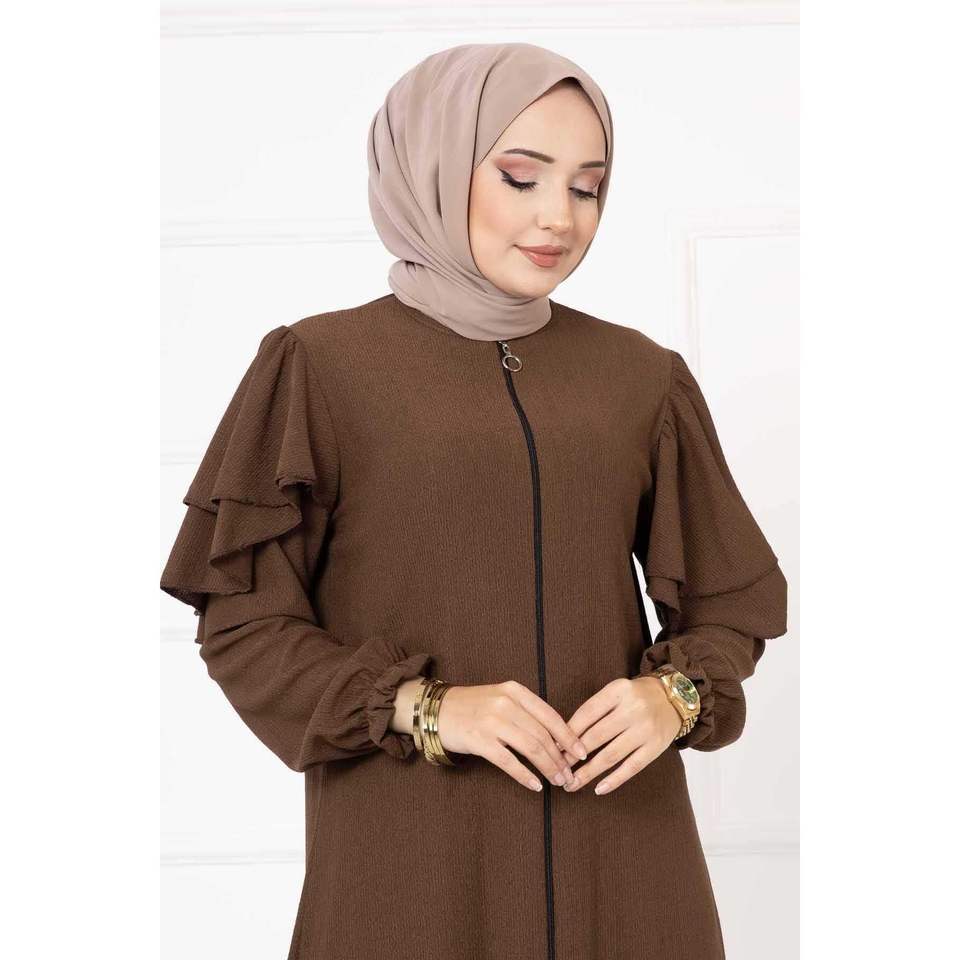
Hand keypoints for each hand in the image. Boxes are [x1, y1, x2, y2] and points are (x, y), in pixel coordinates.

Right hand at [433, 681, 588, 791]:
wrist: (436, 709)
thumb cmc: (473, 707)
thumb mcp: (501, 698)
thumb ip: (526, 713)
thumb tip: (557, 740)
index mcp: (515, 691)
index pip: (550, 716)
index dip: (569, 737)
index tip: (582, 753)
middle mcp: (505, 703)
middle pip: (543, 735)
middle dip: (561, 758)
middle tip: (570, 775)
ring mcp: (492, 721)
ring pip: (531, 748)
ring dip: (548, 768)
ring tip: (558, 781)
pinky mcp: (479, 740)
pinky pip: (509, 761)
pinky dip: (525, 775)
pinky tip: (535, 785)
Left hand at [557, 677, 681, 794]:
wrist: (674, 698)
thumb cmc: (636, 696)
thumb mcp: (616, 691)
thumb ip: (595, 709)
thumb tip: (565, 736)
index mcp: (618, 691)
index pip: (586, 713)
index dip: (567, 732)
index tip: (553, 747)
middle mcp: (632, 709)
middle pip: (596, 736)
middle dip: (573, 756)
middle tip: (558, 769)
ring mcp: (645, 729)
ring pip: (611, 755)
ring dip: (588, 772)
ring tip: (572, 783)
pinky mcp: (656, 747)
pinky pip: (631, 767)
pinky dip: (614, 780)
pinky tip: (598, 789)